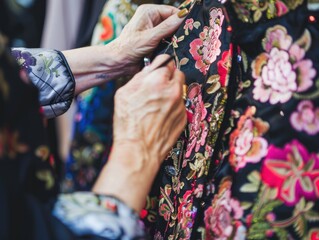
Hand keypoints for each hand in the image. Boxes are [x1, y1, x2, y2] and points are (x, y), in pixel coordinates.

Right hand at [93, 55, 185, 211]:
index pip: (166, 61)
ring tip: (157, 103)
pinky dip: (173, 105)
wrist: (139, 149)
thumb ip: (140, 78)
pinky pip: (180, 105)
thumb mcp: (124, 94)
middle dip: (168, 76)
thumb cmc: (129, 124)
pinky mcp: (184, 117)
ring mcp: (180, 105)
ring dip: (171, 91)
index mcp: (158, 81)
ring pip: (179, 89)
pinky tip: (161, 114)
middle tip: (158, 85)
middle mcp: (173, 91)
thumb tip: (149, 69)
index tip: (158, 68)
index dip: (160, 64)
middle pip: (177, 73)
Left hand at [111, 4, 187, 73]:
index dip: (182, 19)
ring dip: (175, 39)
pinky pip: (167, 41)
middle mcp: (151, 19)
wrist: (119, 62)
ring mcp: (153, 30)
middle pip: (173, 22)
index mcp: (149, 12)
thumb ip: (168, 27)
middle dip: (179, 30)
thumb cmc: (129, 47)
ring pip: (171, 32)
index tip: (192, 27)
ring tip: (182, 46)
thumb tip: (183, 16)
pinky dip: (171, 45)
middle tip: (189, 39)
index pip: (172, 11)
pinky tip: (175, 50)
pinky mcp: (154, 41)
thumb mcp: (150, 37)